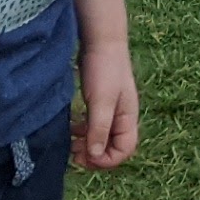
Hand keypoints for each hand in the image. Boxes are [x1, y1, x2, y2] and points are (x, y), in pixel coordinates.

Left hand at [75, 43, 139, 169]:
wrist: (101, 39)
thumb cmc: (104, 69)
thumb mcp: (101, 101)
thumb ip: (99, 129)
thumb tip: (94, 156)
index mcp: (128, 118)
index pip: (124, 151)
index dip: (105, 160)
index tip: (83, 157)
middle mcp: (122, 117)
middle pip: (113, 147)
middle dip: (94, 155)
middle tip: (74, 153)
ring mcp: (112, 109)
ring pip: (102, 137)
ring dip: (88, 144)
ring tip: (71, 143)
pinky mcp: (100, 101)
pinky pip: (95, 125)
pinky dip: (84, 131)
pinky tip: (72, 127)